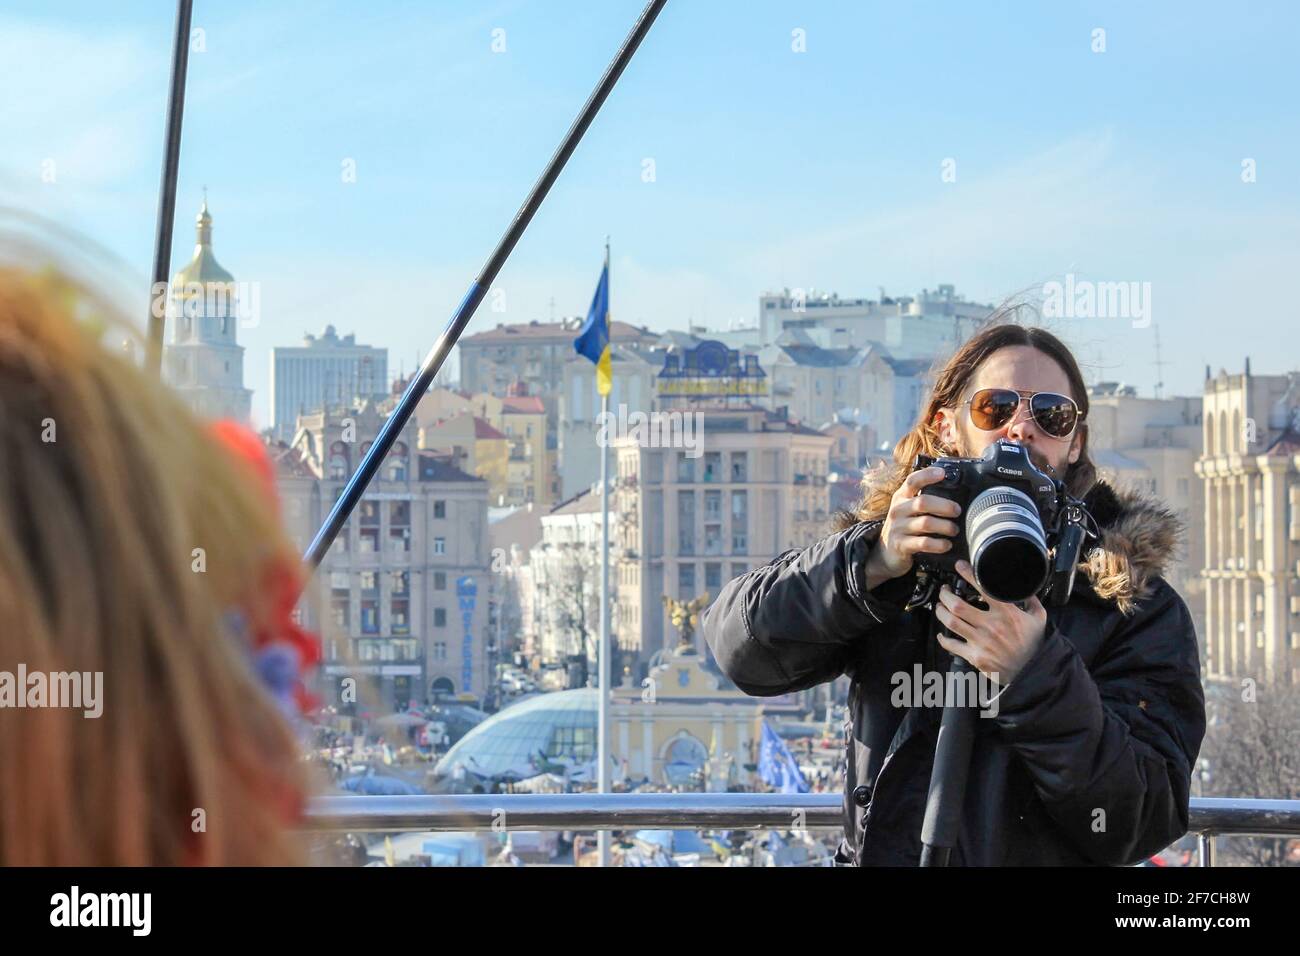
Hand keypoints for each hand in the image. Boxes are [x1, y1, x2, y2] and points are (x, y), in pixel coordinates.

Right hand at [863, 466, 962, 590]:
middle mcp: (898, 510)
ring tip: (954, 530)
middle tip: (957, 511)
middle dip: (944, 506)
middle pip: (923, 502)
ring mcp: (898, 528)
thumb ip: (923, 499)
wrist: (886, 552)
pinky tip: (947, 545)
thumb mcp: (908, 509)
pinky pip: (924, 543)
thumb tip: (953, 488)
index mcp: (901, 497)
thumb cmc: (905, 526)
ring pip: (926, 523)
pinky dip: (939, 544)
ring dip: (945, 526)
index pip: (912, 481)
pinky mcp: (901, 545)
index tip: (943, 473)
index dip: (927, 475)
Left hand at [933, 560, 1047, 686]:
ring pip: (951, 622)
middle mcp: (991, 626)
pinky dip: (943, 638)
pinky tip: (942, 633)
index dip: (967, 574)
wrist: (1033, 671)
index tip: (959, 567)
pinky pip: (952, 645)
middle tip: (944, 590)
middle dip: (945, 594)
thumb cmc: (1034, 644)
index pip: (983, 588)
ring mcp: (981, 642)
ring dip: (941, 612)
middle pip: (958, 605)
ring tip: (940, 606)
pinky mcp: (975, 657)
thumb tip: (1024, 586)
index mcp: (1007, 613)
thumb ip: (1031, 600)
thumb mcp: (1038, 618)